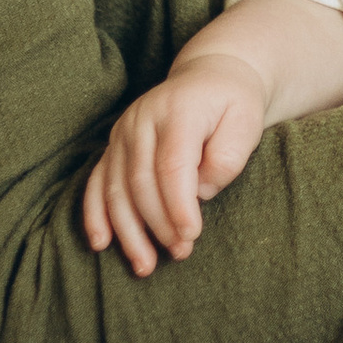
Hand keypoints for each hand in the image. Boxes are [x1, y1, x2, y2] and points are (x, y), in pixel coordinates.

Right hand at [80, 55, 274, 272]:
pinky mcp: (114, 144)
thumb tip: (199, 192)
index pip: (172, 166)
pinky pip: (96, 182)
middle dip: (158, 224)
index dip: (178, 206)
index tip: (190, 236)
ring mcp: (123, 131)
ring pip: (116, 188)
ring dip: (128, 231)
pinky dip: (96, 214)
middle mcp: (142, 118)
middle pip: (141, 182)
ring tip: (145, 265)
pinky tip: (100, 243)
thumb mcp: (247, 122)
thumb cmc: (233, 103)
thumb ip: (227, 157)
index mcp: (178, 109)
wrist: (210, 76)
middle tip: (180, 253)